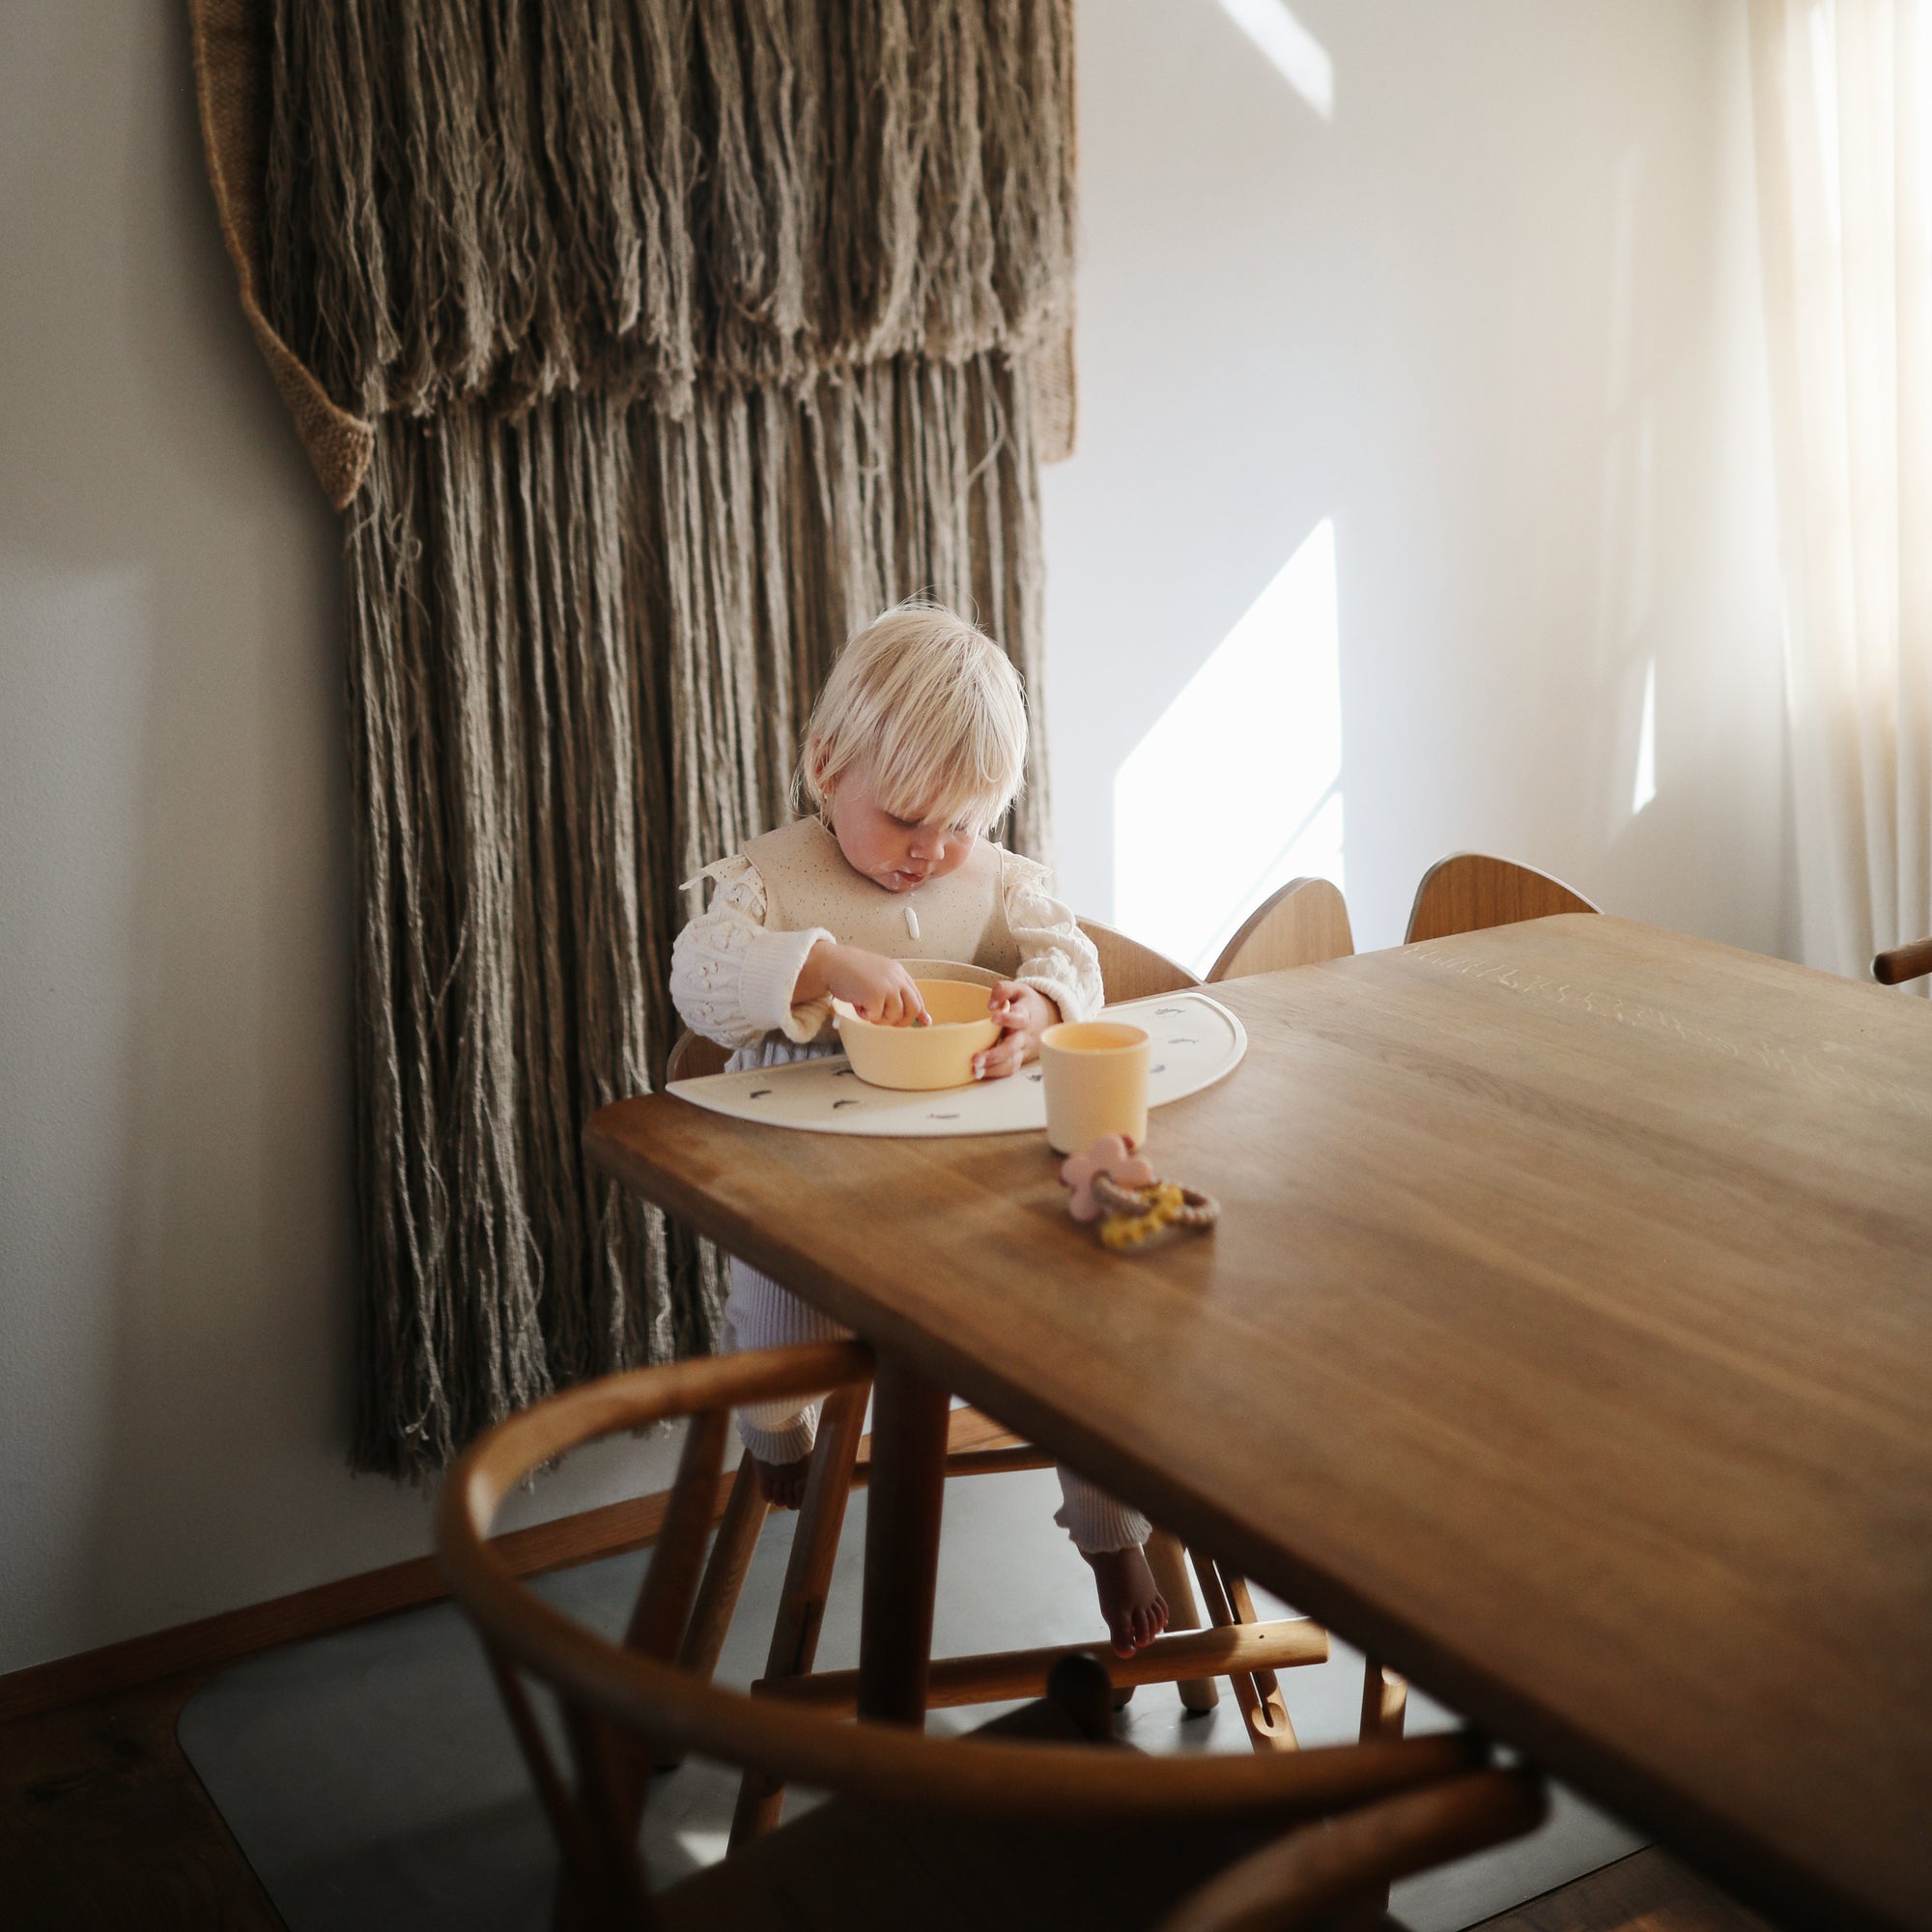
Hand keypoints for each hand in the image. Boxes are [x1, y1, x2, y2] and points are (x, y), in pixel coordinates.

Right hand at [801, 942, 929, 1026]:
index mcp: (898, 972)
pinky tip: (856, 1002)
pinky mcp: (876, 995)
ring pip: (895, 1016)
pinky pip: (876, 1017)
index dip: (920, 1012)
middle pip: (913, 1008)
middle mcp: (897, 978)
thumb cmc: (849, 970)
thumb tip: (908, 1010)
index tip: (924, 1023)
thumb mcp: (877, 976)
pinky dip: (865, 1015)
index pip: (916, 996)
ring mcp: (888, 986)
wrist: (830, 963)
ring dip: (879, 1018)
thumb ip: (893, 990)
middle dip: (902, 1021)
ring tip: (865, 1007)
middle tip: (885, 1021)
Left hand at [974, 980, 1058, 1079]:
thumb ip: (1003, 990)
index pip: (1020, 1018)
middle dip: (995, 1054)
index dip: (1008, 1019)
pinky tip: (980, 1072)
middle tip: (976, 1058)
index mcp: (1025, 1015)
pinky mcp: (1019, 1057)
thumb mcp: (1018, 989)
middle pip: (1013, 1047)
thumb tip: (991, 1005)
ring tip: (975, 1069)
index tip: (993, 1018)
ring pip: (1011, 1062)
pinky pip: (1010, 1068)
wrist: (1045, 1018)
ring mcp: (1022, 1048)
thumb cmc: (1026, 1003)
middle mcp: (1024, 1034)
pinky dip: (995, 1073)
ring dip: (993, 1068)